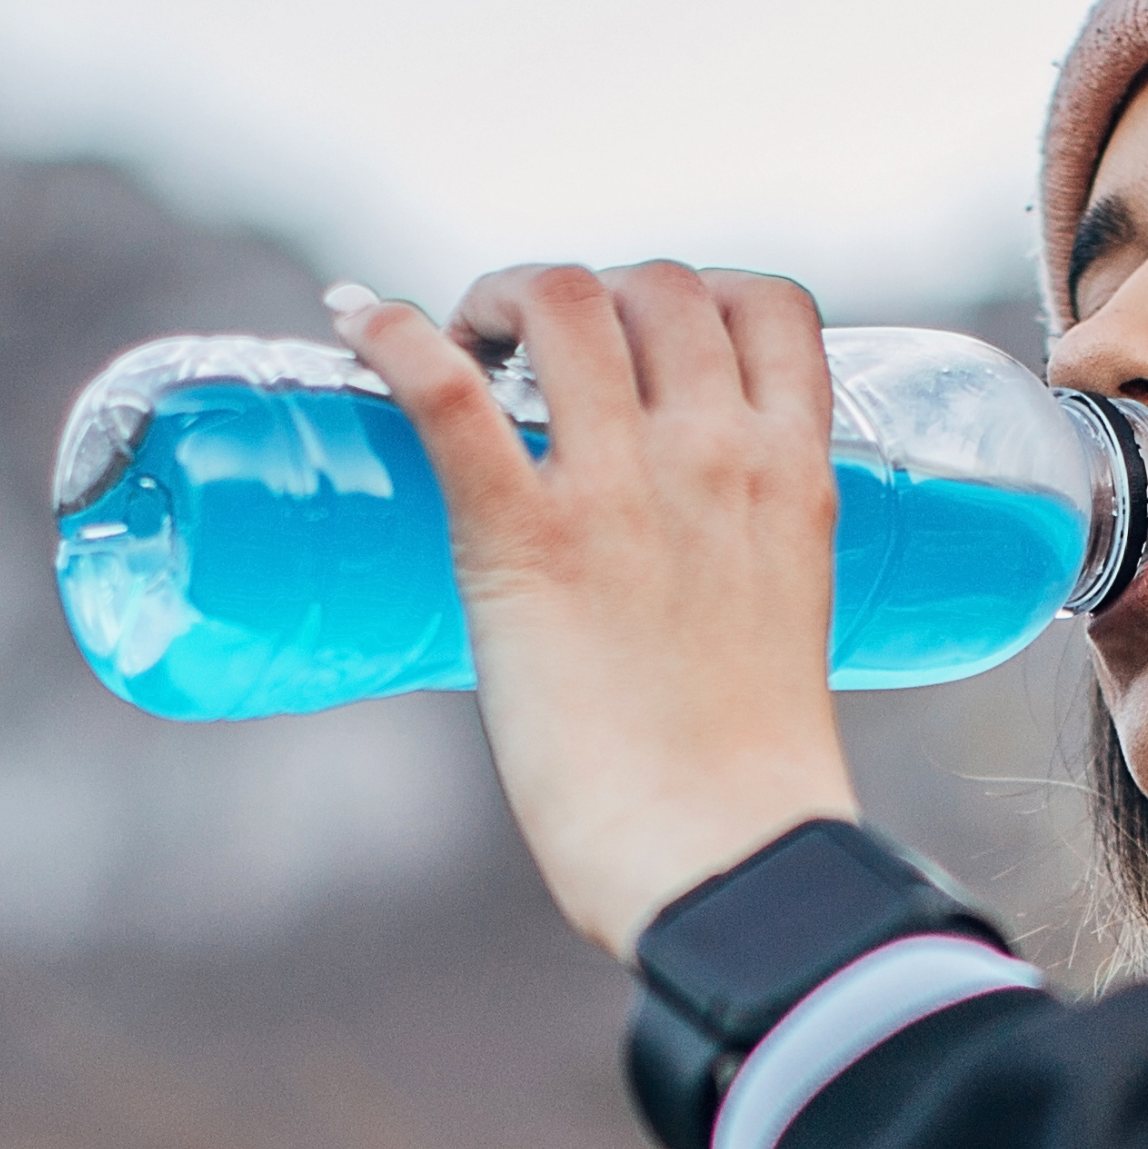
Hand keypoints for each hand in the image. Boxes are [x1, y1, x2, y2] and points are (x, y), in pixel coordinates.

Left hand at [327, 263, 858, 956]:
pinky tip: (355, 320)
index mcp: (792, 479)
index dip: (698, 293)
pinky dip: (389, 332)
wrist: (724, 863)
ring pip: (560, 301)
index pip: (768, 304)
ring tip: (464, 342)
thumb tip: (669, 607)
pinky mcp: (526, 540)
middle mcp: (713, 456)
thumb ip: (738, 582)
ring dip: (501, 296)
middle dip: (589, 295)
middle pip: (653, 285)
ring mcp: (619, 491)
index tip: (648, 339)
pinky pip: (441, 388)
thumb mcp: (780, 633)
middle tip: (531, 358)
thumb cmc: (751, 793)